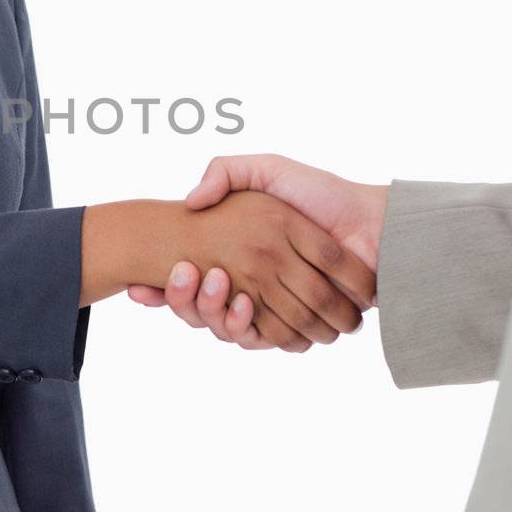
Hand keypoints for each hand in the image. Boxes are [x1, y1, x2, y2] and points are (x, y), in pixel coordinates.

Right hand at [127, 155, 387, 348]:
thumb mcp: (268, 171)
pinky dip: (244, 328)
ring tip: (210, 281)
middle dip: (180, 300)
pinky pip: (258, 340)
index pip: (189, 280)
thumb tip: (190, 202)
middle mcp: (251, 287)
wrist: (373, 226)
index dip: (165, 286)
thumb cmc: (323, 195)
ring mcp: (273, 309)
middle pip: (199, 309)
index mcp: (239, 259)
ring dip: (206, 312)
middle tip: (178, 275)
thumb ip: (226, 173)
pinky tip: (240, 303)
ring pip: (223, 327)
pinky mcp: (296, 327)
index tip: (138, 288)